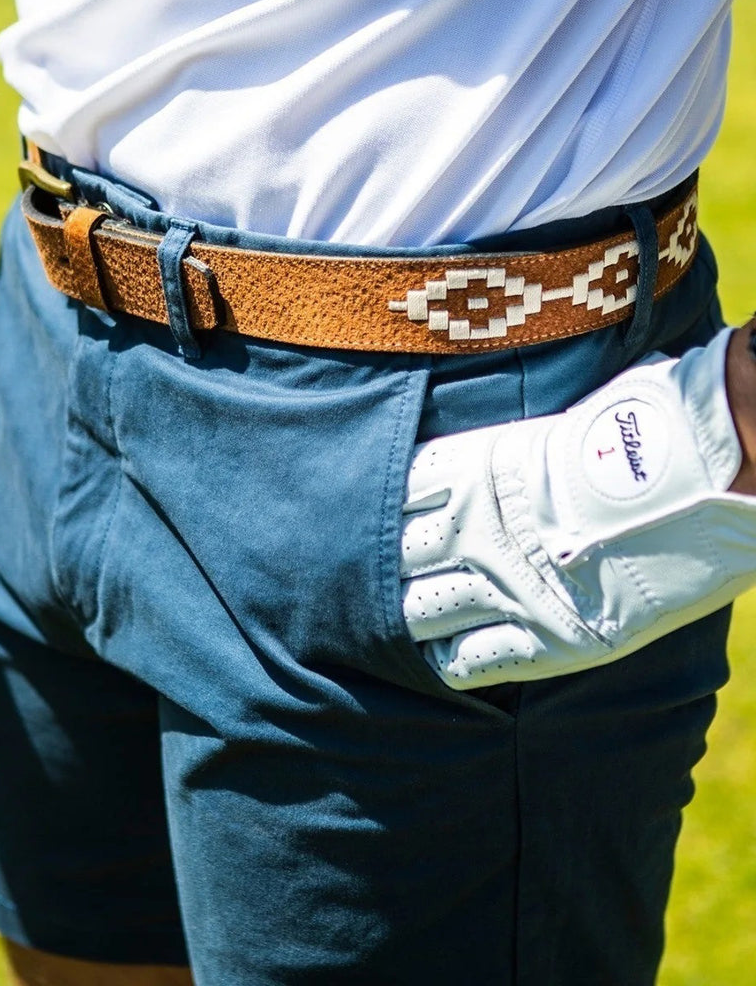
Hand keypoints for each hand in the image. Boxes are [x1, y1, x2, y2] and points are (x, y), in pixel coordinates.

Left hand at [400, 324, 755, 688]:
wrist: (706, 474)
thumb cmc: (634, 437)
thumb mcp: (543, 434)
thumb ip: (491, 457)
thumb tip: (466, 468)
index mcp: (469, 473)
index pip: (392, 502)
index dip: (391, 519)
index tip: (397, 528)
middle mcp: (474, 531)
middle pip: (393, 561)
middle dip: (392, 571)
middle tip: (408, 577)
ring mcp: (507, 586)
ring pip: (416, 614)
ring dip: (416, 616)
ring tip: (427, 617)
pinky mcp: (545, 637)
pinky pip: (464, 662)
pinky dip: (451, 660)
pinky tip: (457, 650)